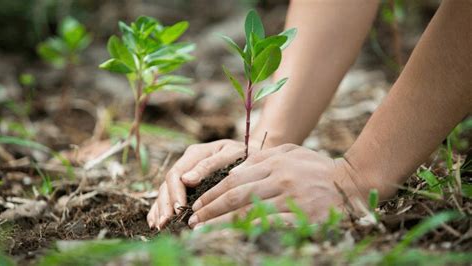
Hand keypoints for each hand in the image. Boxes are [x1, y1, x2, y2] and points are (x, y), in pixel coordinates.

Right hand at [147, 139, 260, 228]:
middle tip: (165, 223)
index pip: (177, 174)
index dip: (175, 193)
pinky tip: (155, 222)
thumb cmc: (244, 154)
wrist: (252, 154)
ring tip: (159, 226)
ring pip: (165, 191)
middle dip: (165, 204)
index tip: (179, 209)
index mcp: (195, 153)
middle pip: (167, 184)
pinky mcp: (186, 185)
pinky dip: (160, 208)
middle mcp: (186, 163)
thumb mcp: (230, 155)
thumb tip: (186, 180)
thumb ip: (209, 165)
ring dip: (160, 209)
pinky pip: (168, 196)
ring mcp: (185, 174)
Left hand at [187, 144, 379, 228]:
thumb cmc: (318, 167)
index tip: (197, 204)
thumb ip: (263, 158)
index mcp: (274, 161)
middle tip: (193, 221)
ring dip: (221, 223)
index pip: (234, 178)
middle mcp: (280, 177)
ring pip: (248, 210)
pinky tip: (233, 237)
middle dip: (210, 209)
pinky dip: (248, 231)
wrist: (353, 182)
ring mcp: (291, 196)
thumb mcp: (291, 152)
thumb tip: (234, 168)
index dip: (212, 193)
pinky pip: (269, 225)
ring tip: (203, 231)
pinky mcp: (302, 215)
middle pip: (236, 194)